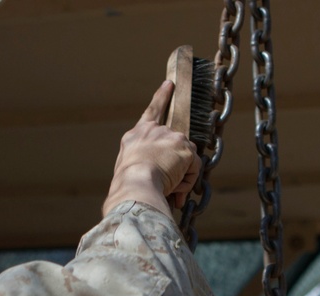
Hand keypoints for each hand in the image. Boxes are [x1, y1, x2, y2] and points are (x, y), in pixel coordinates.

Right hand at [102, 81, 199, 216]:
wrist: (135, 181)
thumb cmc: (127, 182)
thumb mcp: (127, 166)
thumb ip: (141, 161)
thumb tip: (155, 172)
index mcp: (136, 135)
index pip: (152, 112)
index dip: (161, 97)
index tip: (170, 84)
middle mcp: (154, 131)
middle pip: (174, 144)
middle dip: (174, 163)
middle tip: (165, 183)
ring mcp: (171, 137)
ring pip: (185, 158)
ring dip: (180, 175)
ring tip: (166, 187)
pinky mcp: (185, 148)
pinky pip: (193, 168)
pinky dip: (187, 181)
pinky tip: (175, 188)